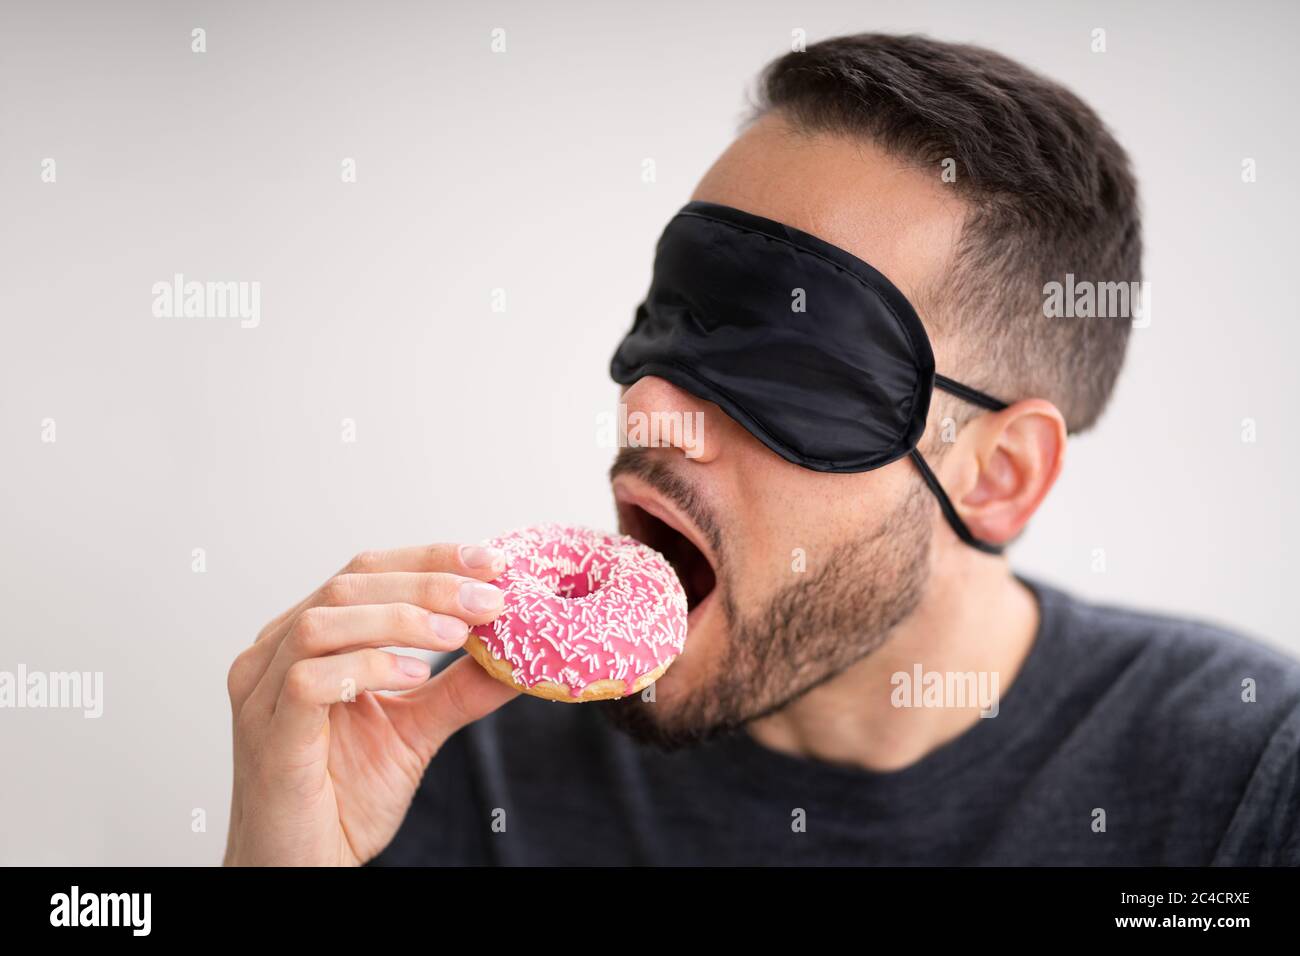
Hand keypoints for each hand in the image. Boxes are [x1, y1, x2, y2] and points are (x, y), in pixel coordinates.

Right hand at [223, 543, 517, 865]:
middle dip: (428, 582)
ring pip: (325, 620)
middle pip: (348, 583)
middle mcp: (272, 654)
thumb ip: (458, 688)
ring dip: (401, 618)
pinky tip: (414, 677)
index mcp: (304, 640)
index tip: (493, 562)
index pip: (367, 572)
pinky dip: (368, 668)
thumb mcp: (415, 729)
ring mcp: (261, 692)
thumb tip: (518, 654)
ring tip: (457, 634)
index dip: (430, 559)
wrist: (301, 870)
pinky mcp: (268, 734)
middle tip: (490, 597)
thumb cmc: (342, 801)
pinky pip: (309, 680)